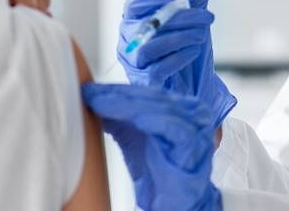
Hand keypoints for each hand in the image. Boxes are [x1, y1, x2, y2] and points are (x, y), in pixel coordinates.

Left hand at [82, 83, 221, 210]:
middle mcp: (191, 111)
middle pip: (151, 97)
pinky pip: (174, 129)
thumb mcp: (132, 136)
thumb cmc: (157, 170)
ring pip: (160, 108)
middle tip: (93, 95)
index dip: (117, 90)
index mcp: (178, 105)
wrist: (173, 202)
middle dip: (119, 96)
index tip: (92, 90)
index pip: (145, 92)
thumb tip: (93, 95)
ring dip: (129, 105)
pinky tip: (135, 118)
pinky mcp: (196, 145)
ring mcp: (196, 126)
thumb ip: (118, 115)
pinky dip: (154, 121)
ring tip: (104, 104)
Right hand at [117, 0, 235, 127]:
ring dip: (181, 37)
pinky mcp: (143, 82)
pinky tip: (194, 50)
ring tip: (202, 34)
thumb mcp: (193, 18)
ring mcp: (133, 61)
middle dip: (181, 17)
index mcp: (135, 18)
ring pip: (151, 46)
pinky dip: (178, 57)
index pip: (136, 2)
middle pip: (148, 24)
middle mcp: (128, 38)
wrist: (192, 84)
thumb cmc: (184, 46)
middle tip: (208, 16)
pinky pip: (158, 68)